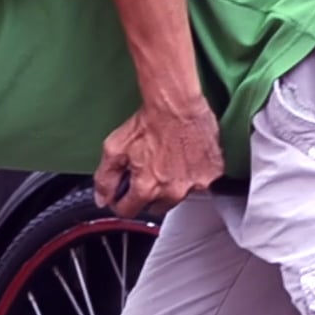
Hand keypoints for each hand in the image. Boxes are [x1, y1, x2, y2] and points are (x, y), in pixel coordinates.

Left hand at [94, 102, 223, 217]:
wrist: (177, 103)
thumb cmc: (149, 122)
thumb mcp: (114, 148)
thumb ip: (105, 178)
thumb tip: (102, 199)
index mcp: (147, 188)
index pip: (129, 211)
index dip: (121, 202)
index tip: (123, 195)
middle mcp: (173, 191)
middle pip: (156, 207)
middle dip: (149, 195)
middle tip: (149, 173)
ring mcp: (196, 183)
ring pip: (179, 195)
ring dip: (173, 185)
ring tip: (169, 162)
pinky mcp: (213, 173)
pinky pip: (201, 182)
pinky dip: (193, 174)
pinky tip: (185, 158)